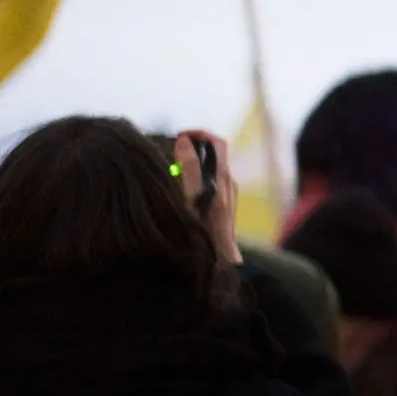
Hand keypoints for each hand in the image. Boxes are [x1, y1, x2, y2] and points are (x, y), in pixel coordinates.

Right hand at [174, 130, 240, 264]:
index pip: (217, 142)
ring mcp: (227, 197)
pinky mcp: (222, 209)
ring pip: (209, 171)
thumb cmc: (204, 229)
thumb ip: (189, 167)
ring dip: (192, 165)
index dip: (199, 134)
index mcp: (222, 177)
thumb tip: (184, 141)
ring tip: (170, 170)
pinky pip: (208, 185)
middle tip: (169, 152)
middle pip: (212, 155)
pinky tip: (178, 191)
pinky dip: (194, 180)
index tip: (179, 135)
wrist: (219, 261)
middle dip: (192, 149)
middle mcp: (228, 184)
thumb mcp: (192, 196)